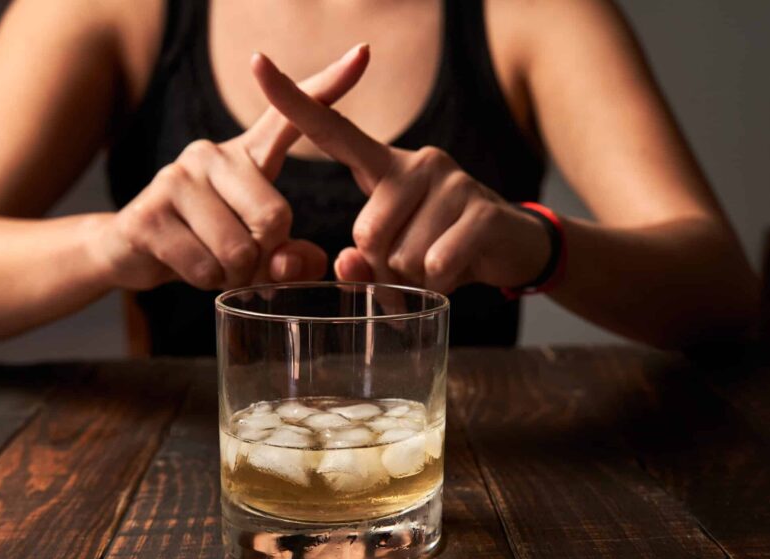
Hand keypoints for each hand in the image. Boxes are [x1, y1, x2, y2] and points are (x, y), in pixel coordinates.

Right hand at [93, 44, 369, 290]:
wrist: (131, 250)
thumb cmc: (208, 244)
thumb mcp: (258, 249)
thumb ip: (290, 258)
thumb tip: (291, 263)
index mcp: (247, 155)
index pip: (289, 118)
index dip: (329, 86)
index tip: (362, 54)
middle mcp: (211, 154)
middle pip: (274, 218)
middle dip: (265, 257)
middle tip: (241, 259)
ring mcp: (176, 179)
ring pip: (238, 250)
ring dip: (232, 275)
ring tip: (212, 262)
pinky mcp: (149, 214)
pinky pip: (204, 267)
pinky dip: (204, 282)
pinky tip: (188, 265)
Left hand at [251, 53, 550, 294]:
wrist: (511, 248)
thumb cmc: (436, 249)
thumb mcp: (391, 259)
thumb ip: (361, 263)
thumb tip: (348, 265)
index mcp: (384, 166)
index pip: (332, 129)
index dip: (293, 101)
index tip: (257, 63)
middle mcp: (416, 161)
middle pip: (366, 233)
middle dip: (382, 266)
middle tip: (410, 263)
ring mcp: (451, 181)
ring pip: (401, 256)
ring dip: (413, 278)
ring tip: (435, 263)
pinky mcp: (481, 210)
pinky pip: (437, 265)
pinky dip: (440, 284)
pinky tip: (455, 270)